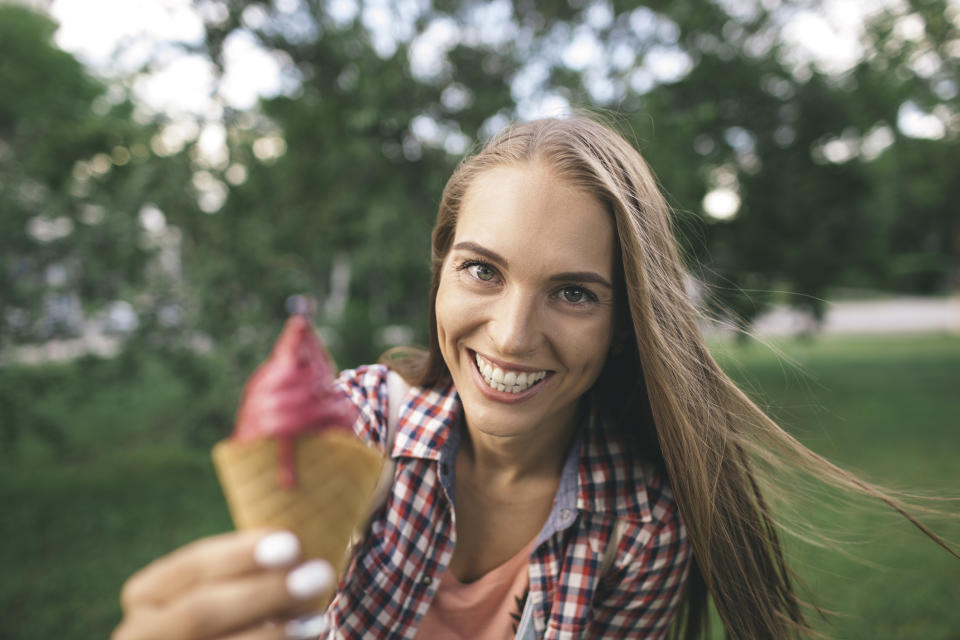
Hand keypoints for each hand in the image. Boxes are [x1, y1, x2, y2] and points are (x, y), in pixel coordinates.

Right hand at [112, 529, 333, 639]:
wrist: (216, 638)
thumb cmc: (231, 615)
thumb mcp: (229, 590)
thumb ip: (250, 573)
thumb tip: (294, 548)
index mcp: (147, 595)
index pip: (192, 567)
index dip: (242, 554)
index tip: (294, 542)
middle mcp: (138, 633)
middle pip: (200, 611)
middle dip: (265, 592)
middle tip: (321, 574)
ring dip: (272, 633)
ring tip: (318, 619)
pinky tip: (306, 639)